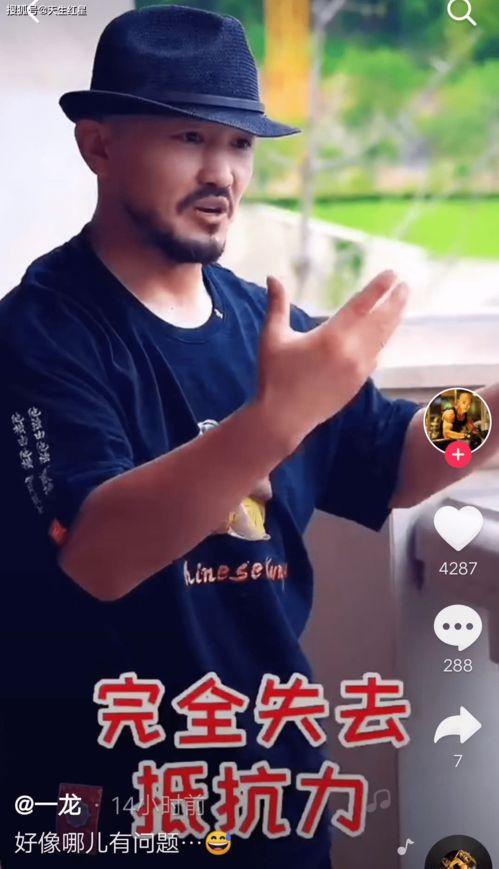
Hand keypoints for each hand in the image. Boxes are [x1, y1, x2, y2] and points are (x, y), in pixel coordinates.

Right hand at [256, 270, 408, 444]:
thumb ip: (277, 305)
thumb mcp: (273, 337)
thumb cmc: (274, 376)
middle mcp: (350, 351)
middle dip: (395, 301)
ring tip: (401, 304)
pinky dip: (382, 342)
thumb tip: (272, 277)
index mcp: (331, 336)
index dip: (379, 288)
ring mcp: (358, 369)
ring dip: (393, 319)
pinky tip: (385, 334)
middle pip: (381, 320)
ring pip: (382, 338)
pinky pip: (376, 356)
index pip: (363, 305)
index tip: (391, 274)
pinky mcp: (358, 383)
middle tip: (405, 286)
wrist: (283, 418)